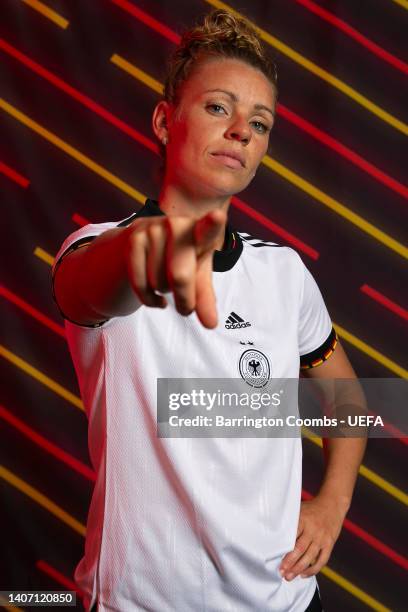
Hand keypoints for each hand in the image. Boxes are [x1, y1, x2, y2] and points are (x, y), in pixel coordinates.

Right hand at [124, 209, 226, 328]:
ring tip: (164, 282)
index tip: (217, 217)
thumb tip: (211, 324)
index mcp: (199, 231)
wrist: (134, 249)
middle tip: (186, 308)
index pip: (207, 230)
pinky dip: (149, 299)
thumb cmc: (174, 260)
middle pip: (180, 276)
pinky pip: (142, 284)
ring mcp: (152, 229)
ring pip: (159, 282)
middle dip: (185, 300)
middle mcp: (177, 224)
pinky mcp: (133, 240)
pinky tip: (154, 296)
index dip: (212, 224)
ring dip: (164, 293)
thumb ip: (204, 298)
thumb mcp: (195, 275)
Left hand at [279, 494, 346, 580]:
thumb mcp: (299, 509)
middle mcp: (313, 530)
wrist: (332, 504)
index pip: (292, 535)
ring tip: (289, 577)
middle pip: (300, 549)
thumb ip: (289, 520)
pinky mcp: (329, 544)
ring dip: (298, 569)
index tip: (274, 556)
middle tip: (281, 572)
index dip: (284, 547)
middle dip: (290, 562)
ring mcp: (322, 538)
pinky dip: (313, 570)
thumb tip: (271, 529)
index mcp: (303, 519)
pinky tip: (303, 575)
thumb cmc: (311, 508)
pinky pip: (322, 560)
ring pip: (310, 557)